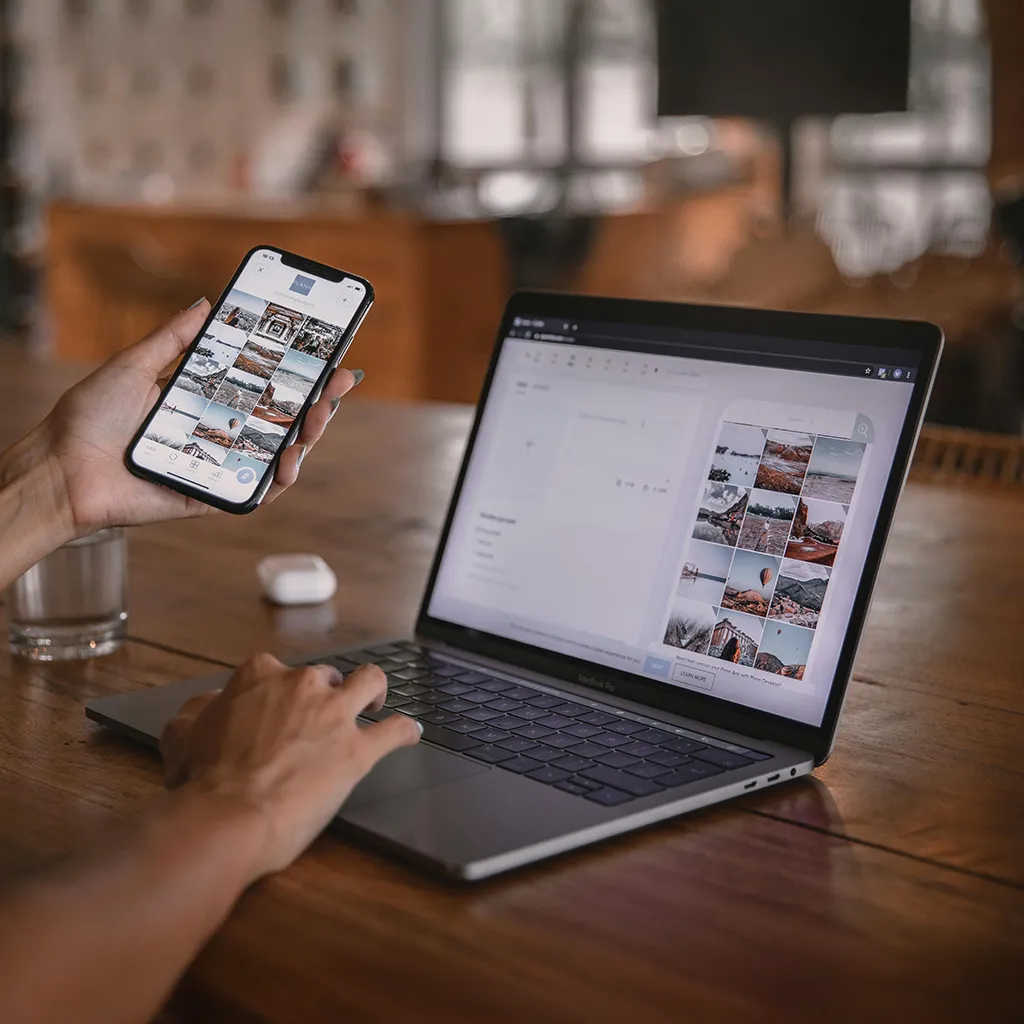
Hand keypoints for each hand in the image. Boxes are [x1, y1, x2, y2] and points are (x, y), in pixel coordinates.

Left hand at [21, 301, 359, 535]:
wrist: (62, 468)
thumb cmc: (90, 418)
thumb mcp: (134, 365)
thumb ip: (173, 338)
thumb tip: (206, 303)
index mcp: (205, 402)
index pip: (263, 386)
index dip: (298, 374)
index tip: (326, 356)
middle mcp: (218, 433)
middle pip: (281, 419)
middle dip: (318, 402)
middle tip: (338, 383)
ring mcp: (218, 465)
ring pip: (277, 455)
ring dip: (307, 437)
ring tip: (319, 418)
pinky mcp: (211, 496)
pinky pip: (255, 492)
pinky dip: (278, 480)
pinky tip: (290, 461)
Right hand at [160, 654, 420, 880]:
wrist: (227, 816)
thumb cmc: (201, 782)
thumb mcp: (182, 735)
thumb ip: (201, 711)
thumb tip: (209, 705)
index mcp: (260, 676)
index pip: (276, 671)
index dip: (278, 692)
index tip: (278, 709)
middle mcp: (303, 685)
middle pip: (324, 677)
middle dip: (324, 694)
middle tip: (318, 720)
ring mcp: (335, 715)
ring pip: (371, 683)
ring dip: (375, 691)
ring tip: (374, 704)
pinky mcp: (358, 750)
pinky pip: (395, 731)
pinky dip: (405, 731)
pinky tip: (411, 733)